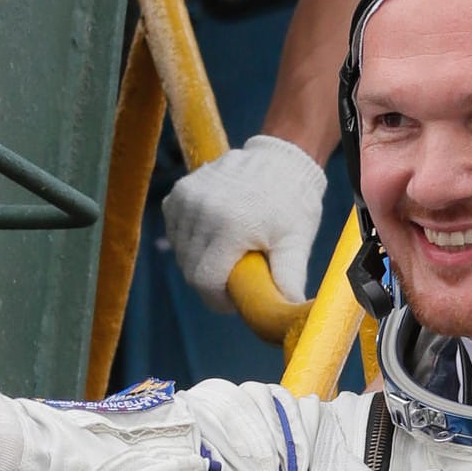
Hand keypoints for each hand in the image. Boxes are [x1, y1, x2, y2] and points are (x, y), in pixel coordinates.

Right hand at [163, 135, 327, 311]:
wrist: (282, 160)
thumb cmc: (293, 204)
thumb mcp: (296, 242)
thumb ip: (289, 277)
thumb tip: (292, 310)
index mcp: (231, 225)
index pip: (204, 280)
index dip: (217, 299)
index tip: (234, 301)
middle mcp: (202, 209)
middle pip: (191, 269)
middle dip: (211, 283)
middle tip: (236, 279)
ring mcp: (188, 197)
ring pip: (181, 252)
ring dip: (200, 261)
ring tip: (227, 255)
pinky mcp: (180, 191)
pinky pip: (175, 232)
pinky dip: (189, 241)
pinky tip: (213, 237)